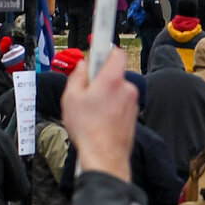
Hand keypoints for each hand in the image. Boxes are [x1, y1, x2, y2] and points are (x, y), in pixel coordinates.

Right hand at [61, 46, 136, 181]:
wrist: (104, 157)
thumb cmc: (88, 129)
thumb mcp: (71, 97)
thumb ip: (77, 76)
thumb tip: (84, 66)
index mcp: (112, 79)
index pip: (116, 52)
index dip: (106, 50)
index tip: (99, 47)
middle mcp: (126, 88)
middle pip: (114, 73)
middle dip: (102, 78)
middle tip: (87, 91)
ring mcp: (132, 103)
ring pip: (118, 90)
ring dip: (107, 95)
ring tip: (92, 111)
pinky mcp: (133, 116)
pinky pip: (121, 104)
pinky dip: (113, 108)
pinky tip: (100, 121)